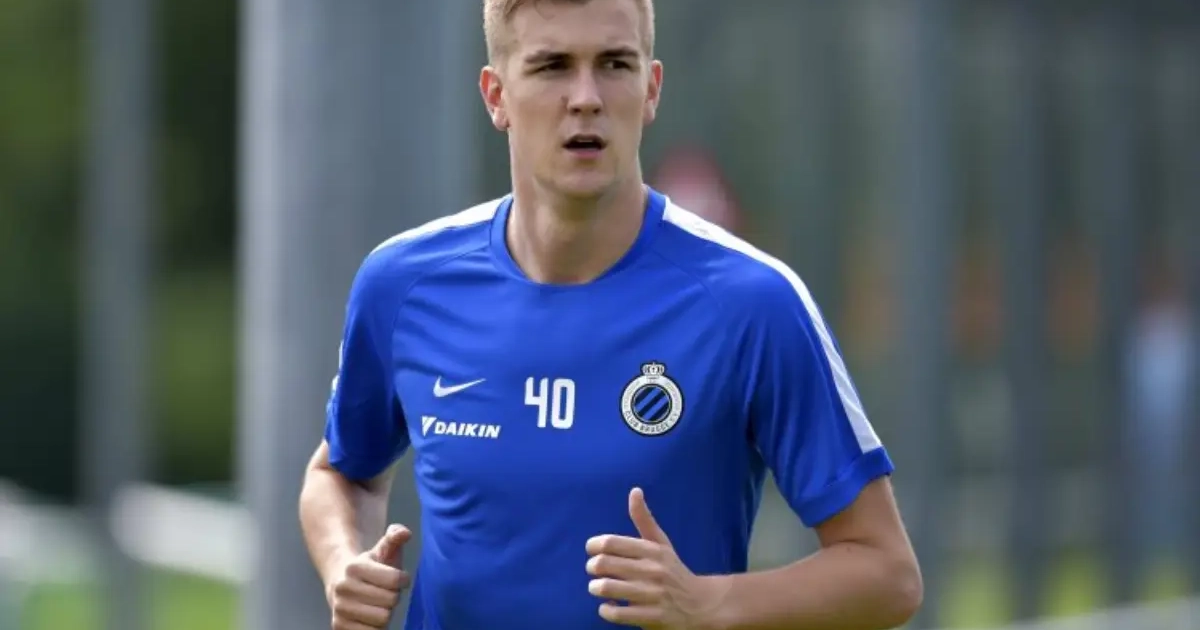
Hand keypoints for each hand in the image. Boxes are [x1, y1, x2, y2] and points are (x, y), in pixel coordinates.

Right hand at [325, 524, 411, 629]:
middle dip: (393, 596)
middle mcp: (343, 588)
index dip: (403, 579)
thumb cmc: (369, 567)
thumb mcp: (382, 549)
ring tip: (378, 603)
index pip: (396, 579)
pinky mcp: (339, 626)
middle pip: (391, 601)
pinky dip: (376, 627)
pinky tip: (371, 616)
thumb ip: (395, 537)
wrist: (340, 582)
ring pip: (383, 619)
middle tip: (386, 592)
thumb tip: (405, 532)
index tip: (399, 578)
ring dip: (386, 612)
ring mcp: (339, 609)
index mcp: (354, 567)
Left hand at [585, 488, 730, 628]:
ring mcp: (652, 595)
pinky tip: (608, 606)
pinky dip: (605, 611)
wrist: (702, 605)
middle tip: (593, 570)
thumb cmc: (674, 571)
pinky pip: (617, 614)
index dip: (593, 546)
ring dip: (595, 588)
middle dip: (592, 567)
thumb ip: (644, 519)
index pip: (610, 542)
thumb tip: (634, 490)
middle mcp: (652, 570)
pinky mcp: (652, 617)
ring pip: (607, 588)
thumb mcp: (661, 544)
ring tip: (597, 588)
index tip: (592, 551)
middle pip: (604, 564)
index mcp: (652, 550)